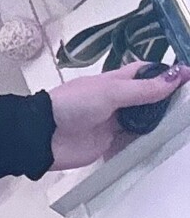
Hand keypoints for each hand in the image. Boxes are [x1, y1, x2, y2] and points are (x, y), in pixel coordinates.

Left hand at [47, 60, 189, 169]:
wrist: (42, 136)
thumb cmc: (72, 105)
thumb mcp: (111, 92)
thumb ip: (144, 90)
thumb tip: (176, 78)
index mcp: (116, 81)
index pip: (146, 73)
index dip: (167, 73)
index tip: (189, 76)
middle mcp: (117, 101)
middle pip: (149, 99)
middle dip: (167, 101)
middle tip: (188, 107)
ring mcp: (113, 123)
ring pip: (143, 121)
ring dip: (159, 123)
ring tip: (182, 124)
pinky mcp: (109, 144)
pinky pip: (133, 143)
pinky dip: (146, 143)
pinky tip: (163, 143)